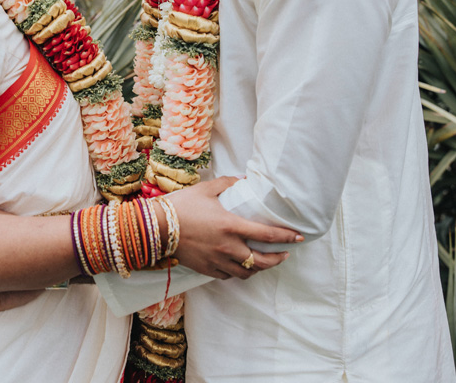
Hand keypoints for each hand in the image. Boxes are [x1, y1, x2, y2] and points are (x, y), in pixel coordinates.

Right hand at [164, 176, 302, 279]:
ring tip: (264, 261)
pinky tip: (239, 265)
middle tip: (284, 253)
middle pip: (262, 261)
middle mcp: (228, 247)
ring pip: (247, 272)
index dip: (287, 237)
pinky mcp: (207, 269)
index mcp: (231, 226)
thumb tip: (243, 180)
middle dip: (278, 259)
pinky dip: (238, 272)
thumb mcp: (207, 189)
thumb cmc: (181, 206)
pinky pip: (229, 276)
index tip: (298, 237)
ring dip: (259, 268)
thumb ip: (228, 183)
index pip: (267, 235)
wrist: (157, 227)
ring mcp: (218, 261)